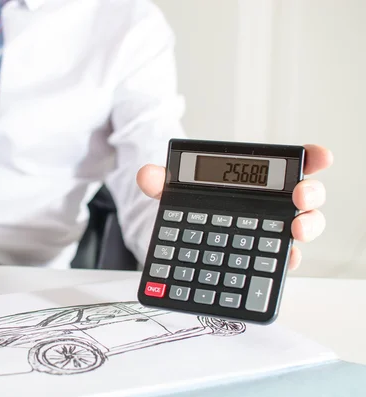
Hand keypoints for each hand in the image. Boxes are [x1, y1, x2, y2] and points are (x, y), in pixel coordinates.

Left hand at [136, 144, 332, 270]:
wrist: (184, 244)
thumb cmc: (192, 211)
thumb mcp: (173, 195)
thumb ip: (161, 183)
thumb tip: (146, 175)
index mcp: (255, 184)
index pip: (290, 166)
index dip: (311, 159)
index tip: (321, 156)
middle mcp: (270, 207)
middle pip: (305, 197)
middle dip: (311, 193)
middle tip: (300, 195)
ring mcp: (270, 234)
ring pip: (303, 227)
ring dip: (307, 226)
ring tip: (295, 229)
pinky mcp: (264, 260)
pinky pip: (283, 260)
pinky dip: (287, 260)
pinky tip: (284, 260)